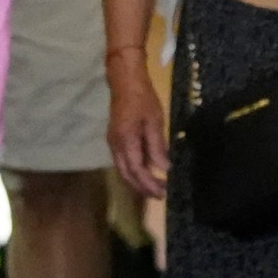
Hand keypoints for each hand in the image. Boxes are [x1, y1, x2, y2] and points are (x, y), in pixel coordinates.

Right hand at [106, 57, 169, 199]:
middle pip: (126, 174)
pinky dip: (134, 171)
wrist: (125, 81)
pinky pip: (123, 161)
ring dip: (137, 181)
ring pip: (122, 169)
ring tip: (154, 187)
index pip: (136, 170)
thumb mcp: (155, 121)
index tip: (163, 192)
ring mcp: (113, 142)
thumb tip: (164, 168)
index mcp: (126, 140)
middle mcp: (116, 145)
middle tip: (159, 195)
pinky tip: (146, 171)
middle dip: (141, 187)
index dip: (148, 184)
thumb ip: (157, 146)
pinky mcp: (115, 138)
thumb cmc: (142, 99)